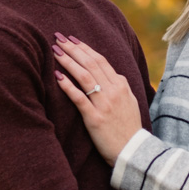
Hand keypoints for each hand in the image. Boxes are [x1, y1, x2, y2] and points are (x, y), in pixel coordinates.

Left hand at [51, 32, 142, 163]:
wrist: (133, 151)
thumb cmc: (129, 128)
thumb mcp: (131, 102)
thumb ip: (122, 87)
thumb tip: (113, 75)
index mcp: (121, 86)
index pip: (101, 60)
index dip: (85, 48)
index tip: (72, 39)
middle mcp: (113, 92)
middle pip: (91, 64)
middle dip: (73, 49)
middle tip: (58, 38)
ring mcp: (104, 104)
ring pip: (84, 76)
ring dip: (69, 61)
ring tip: (55, 51)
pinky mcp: (95, 119)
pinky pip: (79, 98)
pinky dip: (68, 86)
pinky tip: (57, 76)